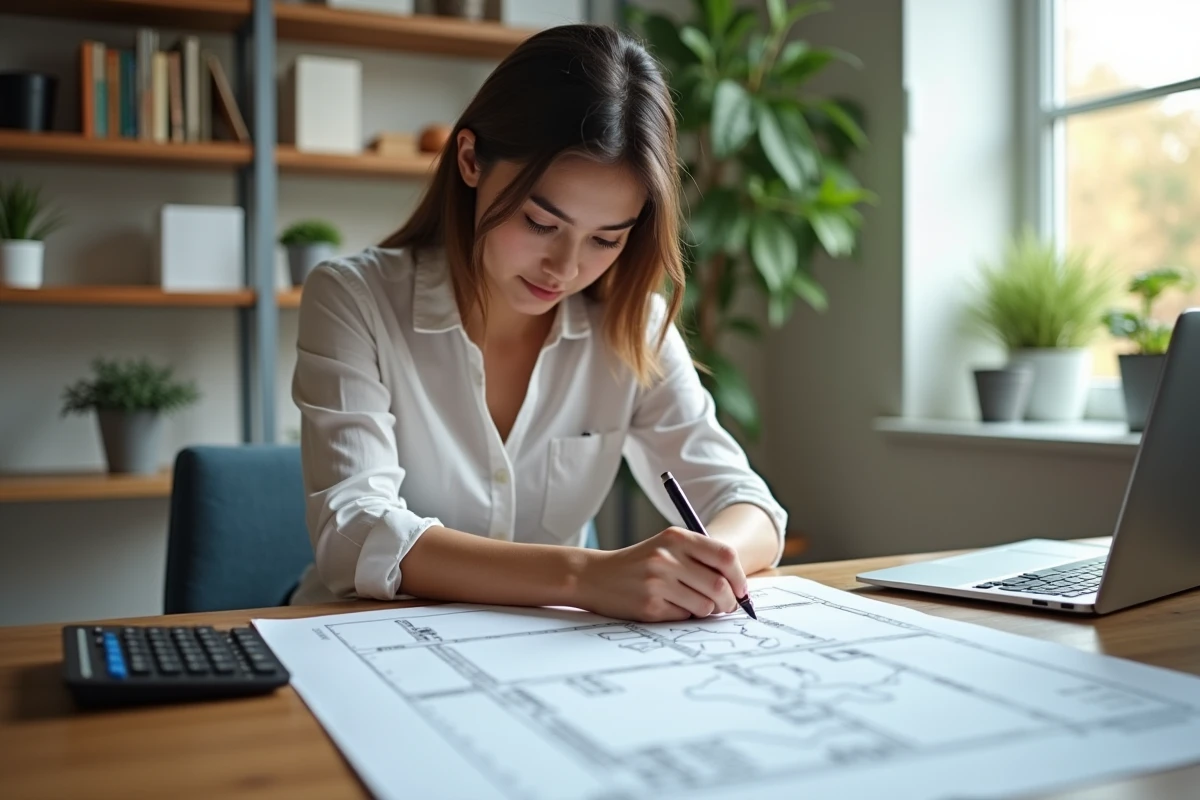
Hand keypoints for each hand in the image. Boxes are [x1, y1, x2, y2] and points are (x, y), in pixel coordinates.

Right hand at [575, 527, 748, 621]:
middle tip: (726, 607)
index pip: (725, 555)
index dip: (739, 576)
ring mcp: (657, 582)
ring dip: (706, 610)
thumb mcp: (666, 547)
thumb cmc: (639, 563)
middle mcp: (667, 557)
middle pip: (719, 585)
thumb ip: (700, 559)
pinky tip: (670, 606)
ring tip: (692, 604)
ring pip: (705, 605)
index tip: (741, 590)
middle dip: (729, 602)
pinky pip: (684, 616)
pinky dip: (684, 615)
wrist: (595, 576)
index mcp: (676, 537)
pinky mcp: (649, 605)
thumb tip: (739, 588)